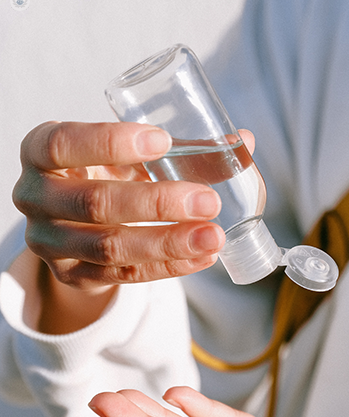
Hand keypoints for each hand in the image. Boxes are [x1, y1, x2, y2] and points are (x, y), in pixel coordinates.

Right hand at [13, 122, 252, 331]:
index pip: (62, 144)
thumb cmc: (104, 173)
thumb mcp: (125, 154)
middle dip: (157, 203)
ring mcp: (51, 243)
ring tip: (214, 237)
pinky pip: (123, 275)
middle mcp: (35, 198)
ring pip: (110, 247)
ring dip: (167, 243)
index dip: (110, 142)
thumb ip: (178, 148)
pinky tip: (202, 258)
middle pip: (95, 203)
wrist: (73, 221)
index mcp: (40, 155)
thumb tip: (245, 141)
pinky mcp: (73, 275)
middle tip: (207, 200)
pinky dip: (167, 267)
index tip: (164, 140)